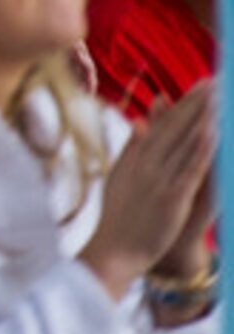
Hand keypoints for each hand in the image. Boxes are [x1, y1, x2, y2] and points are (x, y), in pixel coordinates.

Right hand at [81, 80, 215, 298]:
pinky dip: (202, 148)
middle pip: (175, 127)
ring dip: (205, 118)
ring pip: (185, 142)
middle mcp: (145, 164)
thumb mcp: (121, 179)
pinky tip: (215, 131)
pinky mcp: (171, 197)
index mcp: (134, 159)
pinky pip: (191, 168)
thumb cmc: (118, 220)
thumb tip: (140, 122)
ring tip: (221, 97)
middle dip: (197, 103)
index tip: (201, 85)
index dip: (183, 104)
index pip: (162, 125)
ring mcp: (158, 180)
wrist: (112, 252)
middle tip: (217, 81)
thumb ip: (132, 150)